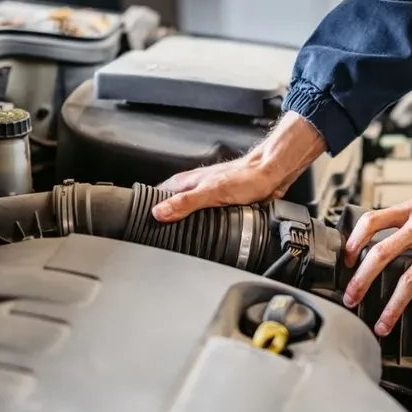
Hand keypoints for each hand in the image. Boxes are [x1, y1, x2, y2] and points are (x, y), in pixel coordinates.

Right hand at [152, 112, 325, 221]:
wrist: (272, 173)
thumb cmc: (247, 178)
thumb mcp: (212, 193)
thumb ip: (185, 203)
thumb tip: (159, 213)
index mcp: (187, 182)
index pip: (157, 195)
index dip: (147, 207)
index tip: (139, 222)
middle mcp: (195, 186)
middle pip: (170, 204)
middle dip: (163, 218)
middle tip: (156, 236)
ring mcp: (208, 193)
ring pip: (187, 210)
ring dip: (182, 222)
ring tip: (175, 238)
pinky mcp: (221, 201)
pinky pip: (204, 215)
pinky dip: (201, 224)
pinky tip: (204, 233)